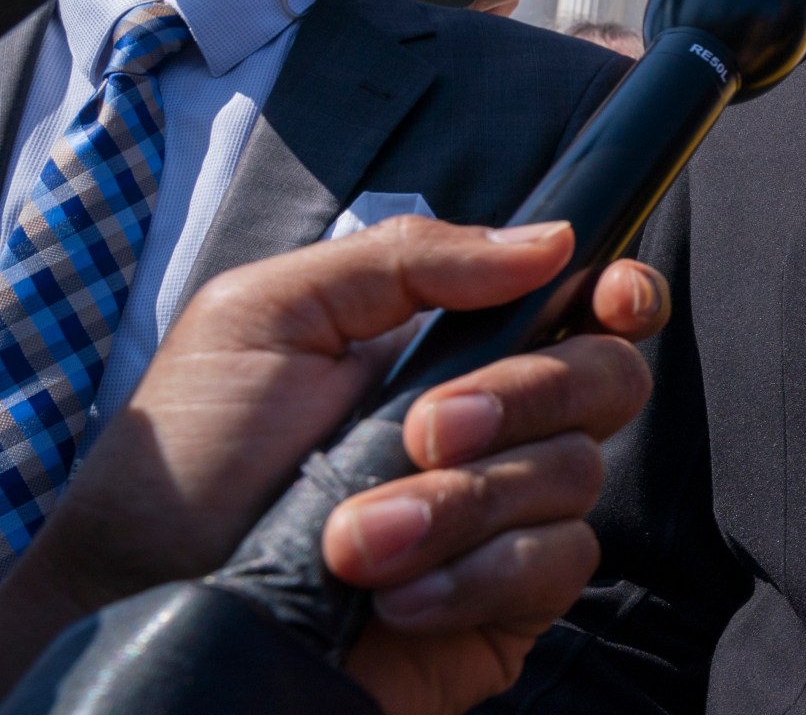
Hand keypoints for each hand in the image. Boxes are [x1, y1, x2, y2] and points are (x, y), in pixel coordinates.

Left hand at [4, 218, 668, 714]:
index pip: (588, 307)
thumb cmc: (190, 452)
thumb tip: (552, 239)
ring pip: (575, 477)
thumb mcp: (270, 316)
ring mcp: (510, 518)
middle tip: (427, 429)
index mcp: (457, 346)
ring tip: (354, 540)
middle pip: (608, 379)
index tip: (611, 296)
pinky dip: (476, 575)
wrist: (143, 593)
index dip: (623, 294)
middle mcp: (502, 427)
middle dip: (530, 391)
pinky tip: (397, 595)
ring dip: (461, 504)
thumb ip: (407, 259)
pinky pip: (553, 568)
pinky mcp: (507, 606)